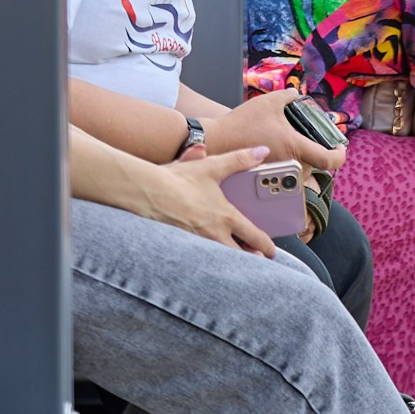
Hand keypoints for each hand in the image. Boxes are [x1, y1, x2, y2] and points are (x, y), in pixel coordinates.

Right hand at [144, 146, 277, 255]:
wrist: (144, 193)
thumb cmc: (177, 181)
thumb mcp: (212, 166)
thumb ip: (240, 159)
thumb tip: (262, 152)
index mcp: (226, 218)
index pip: (254, 237)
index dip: (266, 246)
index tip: (270, 250)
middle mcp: (214, 235)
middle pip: (240, 256)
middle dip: (250, 258)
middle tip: (257, 258)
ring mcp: (197, 244)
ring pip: (220, 260)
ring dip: (230, 261)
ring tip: (236, 261)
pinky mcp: (180, 248)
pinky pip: (199, 260)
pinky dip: (207, 261)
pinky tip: (205, 262)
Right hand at [201, 89, 344, 172]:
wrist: (215, 141)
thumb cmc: (242, 123)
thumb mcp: (269, 102)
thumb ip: (287, 96)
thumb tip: (295, 93)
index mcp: (295, 147)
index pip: (329, 160)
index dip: (340, 155)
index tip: (340, 148)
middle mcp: (290, 164)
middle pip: (315, 165)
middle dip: (315, 152)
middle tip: (312, 139)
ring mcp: (279, 173)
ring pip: (301, 170)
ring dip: (302, 159)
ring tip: (292, 144)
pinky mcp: (268, 176)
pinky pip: (286, 173)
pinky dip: (288, 164)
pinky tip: (280, 152)